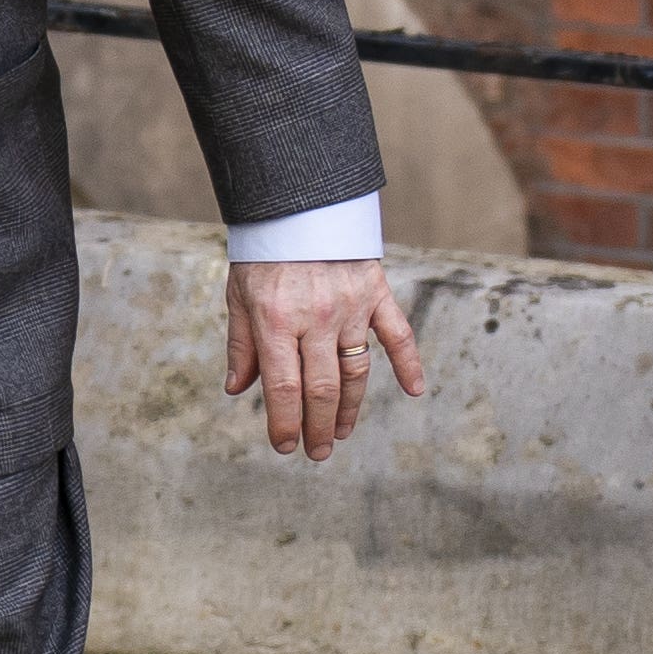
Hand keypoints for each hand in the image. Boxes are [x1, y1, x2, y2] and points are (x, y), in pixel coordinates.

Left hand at [224, 257, 422, 462]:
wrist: (299, 201)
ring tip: (340, 433)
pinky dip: (409, 363)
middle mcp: (315, 318)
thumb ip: (241, 345)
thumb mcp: (239, 296)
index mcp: (276, 321)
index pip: (283, 387)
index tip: (285, 446)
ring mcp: (350, 307)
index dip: (284, 423)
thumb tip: (237, 390)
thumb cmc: (264, 254)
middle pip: (321, 388)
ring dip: (349, 408)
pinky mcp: (375, 293)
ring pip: (355, 370)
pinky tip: (415, 390)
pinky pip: (398, 334)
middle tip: (317, 452)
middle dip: (317, 427)